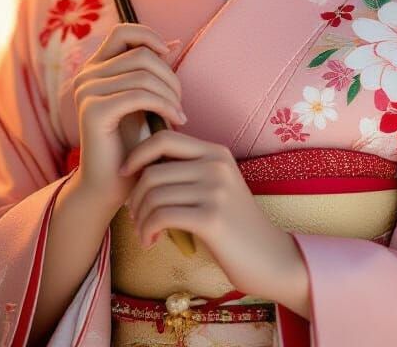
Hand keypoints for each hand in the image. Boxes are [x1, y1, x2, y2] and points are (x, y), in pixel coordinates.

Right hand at [70, 24, 185, 213]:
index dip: (149, 37)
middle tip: (180, 102)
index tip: (170, 58)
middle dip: (169, 75)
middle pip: (140, 53)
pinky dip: (164, 105)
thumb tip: (175, 42)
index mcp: (95, 68)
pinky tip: (176, 121)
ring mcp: (86, 91)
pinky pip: (139, 95)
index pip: (123, 31)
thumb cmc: (132, 143)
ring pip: (143, 74)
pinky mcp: (93, 110)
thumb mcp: (146, 99)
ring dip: (170, 93)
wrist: (111, 186)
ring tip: (179, 115)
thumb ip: (154, 71)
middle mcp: (86, 75)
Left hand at [120, 129, 311, 316]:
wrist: (270, 257)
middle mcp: (216, 165)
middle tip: (135, 216)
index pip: (164, 138)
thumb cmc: (235, 226)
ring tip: (145, 233)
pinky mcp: (211, 217)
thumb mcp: (217, 187)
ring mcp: (215, 189)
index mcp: (216, 152)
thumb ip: (189, 172)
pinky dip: (148, 230)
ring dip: (140, 218)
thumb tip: (140, 168)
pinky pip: (161, 216)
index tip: (126, 174)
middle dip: (134, 196)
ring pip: (153, 194)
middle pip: (152, 170)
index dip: (138, 153)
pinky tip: (151, 242)